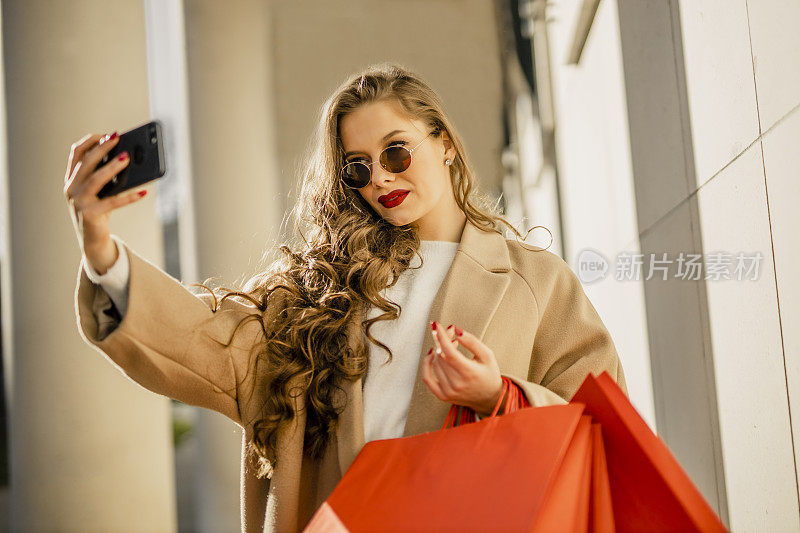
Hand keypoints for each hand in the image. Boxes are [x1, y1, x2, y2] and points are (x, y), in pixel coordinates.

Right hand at [63, 131, 146, 272]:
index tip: (105, 134)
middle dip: (102, 148)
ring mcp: (79, 202)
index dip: (89, 142)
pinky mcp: (90, 215)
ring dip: (112, 167)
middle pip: (86, 163)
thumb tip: (127, 158)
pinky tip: (143, 192)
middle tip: (117, 138)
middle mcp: (71, 189)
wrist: (93, 240)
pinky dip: (129, 197)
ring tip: (127, 158)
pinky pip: (113, 202)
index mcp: (71, 180)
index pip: (76, 154)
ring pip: (96, 179)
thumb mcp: (100, 192)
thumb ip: (106, 176)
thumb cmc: (99, 211)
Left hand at [421, 321, 503, 416]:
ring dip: (439, 351)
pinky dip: (427, 364)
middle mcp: (457, 384)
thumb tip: (455, 330)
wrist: (489, 397)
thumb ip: (471, 342)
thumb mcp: (487, 355)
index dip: (441, 337)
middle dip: (442, 341)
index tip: (436, 326)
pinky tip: (432, 355)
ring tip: (450, 347)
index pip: (449, 352)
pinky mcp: (442, 395)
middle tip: (450, 334)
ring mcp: (448, 391)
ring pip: (435, 364)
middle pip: (441, 356)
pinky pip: (427, 378)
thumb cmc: (489, 375)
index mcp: (469, 373)